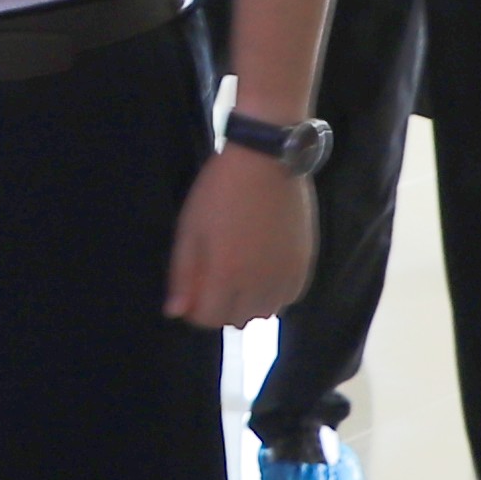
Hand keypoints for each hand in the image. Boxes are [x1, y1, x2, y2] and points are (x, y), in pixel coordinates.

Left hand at [166, 147, 313, 329]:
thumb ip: (182, 274)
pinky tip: (265, 271)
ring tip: (242, 273)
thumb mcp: (190, 228)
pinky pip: (290, 297)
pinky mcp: (305, 263)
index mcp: (226, 275)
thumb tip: (175, 312)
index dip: (195, 308)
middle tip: (216, 277)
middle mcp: (259, 284)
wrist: (267, 159)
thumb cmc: (220, 190)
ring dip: (249, 302)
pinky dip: (276, 292)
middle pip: (236, 320)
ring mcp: (286, 275)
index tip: (193, 289)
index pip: (208, 318)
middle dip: (221, 306)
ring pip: (265, 312)